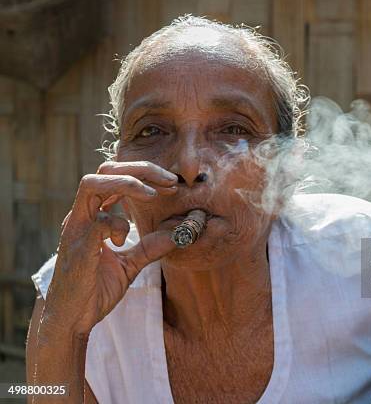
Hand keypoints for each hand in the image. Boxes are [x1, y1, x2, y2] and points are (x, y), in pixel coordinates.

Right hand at [43, 161, 177, 336]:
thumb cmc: (96, 289)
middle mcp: (81, 216)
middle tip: (170, 181)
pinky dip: (116, 225)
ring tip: (152, 195)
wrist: (72, 319)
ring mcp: (75, 228)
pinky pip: (96, 222)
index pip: (115, 177)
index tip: (171, 185)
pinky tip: (124, 241)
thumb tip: (179, 234)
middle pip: (105, 170)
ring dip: (127, 184)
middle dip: (140, 170)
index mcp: (93, 215)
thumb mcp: (131, 265)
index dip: (145, 175)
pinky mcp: (76, 247)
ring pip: (92, 184)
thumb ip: (151, 247)